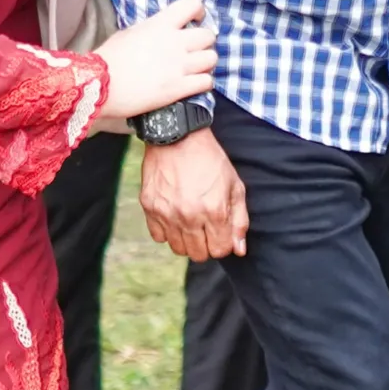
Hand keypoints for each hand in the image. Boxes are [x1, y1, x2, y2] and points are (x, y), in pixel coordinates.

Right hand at [95, 0, 217, 118]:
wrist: (100, 85)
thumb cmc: (109, 58)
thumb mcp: (130, 33)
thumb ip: (151, 29)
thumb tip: (161, 31)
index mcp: (161, 24)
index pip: (192, 4)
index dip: (198, 11)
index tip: (195, 20)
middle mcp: (175, 42)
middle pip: (209, 35)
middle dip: (204, 42)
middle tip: (195, 49)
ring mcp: (179, 66)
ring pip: (212, 58)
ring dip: (206, 63)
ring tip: (196, 68)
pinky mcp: (179, 88)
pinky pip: (206, 82)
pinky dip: (203, 83)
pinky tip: (194, 84)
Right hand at [139, 130, 247, 261]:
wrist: (178, 135)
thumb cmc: (210, 159)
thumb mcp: (234, 184)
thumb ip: (239, 220)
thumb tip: (239, 249)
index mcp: (214, 211)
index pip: (220, 250)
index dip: (223, 242)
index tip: (221, 231)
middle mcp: (189, 216)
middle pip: (199, 254)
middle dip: (206, 244)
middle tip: (206, 226)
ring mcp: (166, 214)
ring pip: (178, 249)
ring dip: (187, 240)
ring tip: (190, 221)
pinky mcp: (149, 208)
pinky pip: (158, 237)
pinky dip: (167, 231)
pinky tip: (174, 215)